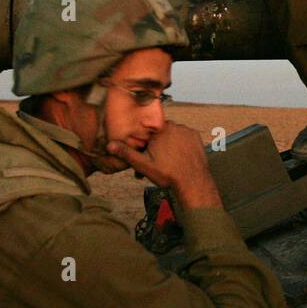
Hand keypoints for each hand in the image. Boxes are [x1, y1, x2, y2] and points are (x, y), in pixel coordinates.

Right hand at [106, 123, 222, 209]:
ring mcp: (187, 131)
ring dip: (168, 146)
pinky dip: (180, 145)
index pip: (148, 133)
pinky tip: (178, 158)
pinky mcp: (196, 137)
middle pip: (160, 134)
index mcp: (160, 129)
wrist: (193, 181)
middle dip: (155, 147)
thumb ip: (126, 153)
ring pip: (172, 136)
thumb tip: (109, 145)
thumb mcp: (143, 164)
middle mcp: (175, 125)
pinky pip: (184, 138)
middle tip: (155, 164)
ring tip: (167, 163)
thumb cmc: (167, 173)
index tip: (146, 157)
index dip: (145, 146)